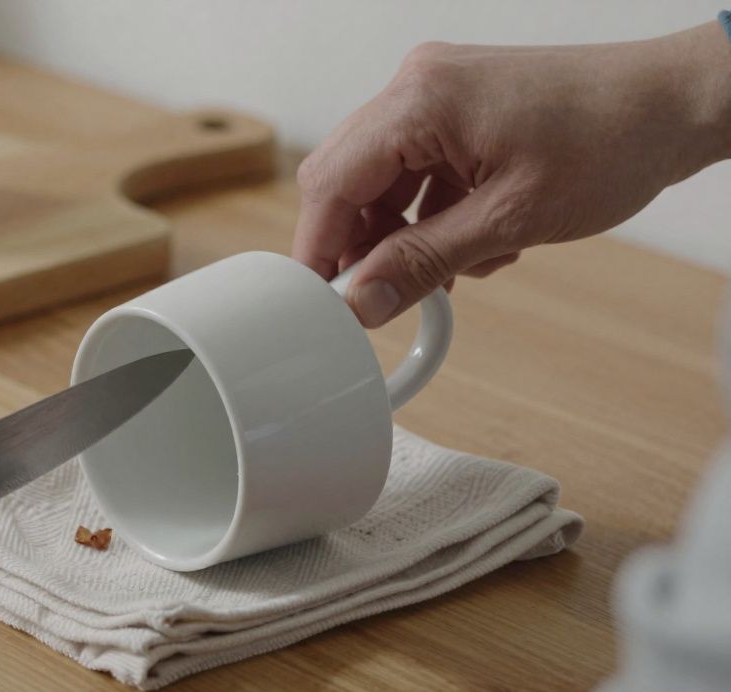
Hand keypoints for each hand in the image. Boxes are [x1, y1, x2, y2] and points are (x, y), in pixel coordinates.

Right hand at [293, 22, 730, 326]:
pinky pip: (413, 166)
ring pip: (379, 177)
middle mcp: (417, 85)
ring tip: (448, 269)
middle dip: (358, 242)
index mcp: (420, 100)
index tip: (320, 301)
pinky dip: (427, 211)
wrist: (676, 104)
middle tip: (377, 294)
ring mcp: (436, 91)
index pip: (332, 182)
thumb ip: (422, 262)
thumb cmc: (612, 142)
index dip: (319, 249)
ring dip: (398, 232)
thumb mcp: (509, 220)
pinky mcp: (456, 105)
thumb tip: (361, 300)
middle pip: (345, 176)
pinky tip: (468, 241)